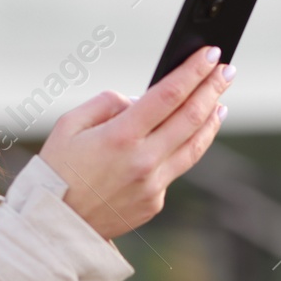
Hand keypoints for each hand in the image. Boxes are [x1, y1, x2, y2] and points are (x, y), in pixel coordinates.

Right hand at [38, 45, 234, 238]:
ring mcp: (152, 185)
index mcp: (121, 136)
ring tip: (220, 102)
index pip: (169, 95)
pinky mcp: (154, 203)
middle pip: (191, 118)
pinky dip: (185, 148)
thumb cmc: (56, 172)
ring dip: (211, 120)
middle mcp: (143, 161)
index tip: (211, 54)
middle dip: (212, 89)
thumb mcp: (70, 125)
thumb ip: (106, 104)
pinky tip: (190, 136)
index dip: (194, 71)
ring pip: (195, 147)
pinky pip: (175, 170)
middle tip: (227, 70)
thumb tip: (136, 101)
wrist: (53, 226)